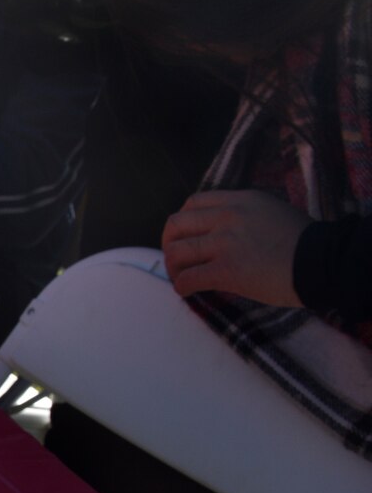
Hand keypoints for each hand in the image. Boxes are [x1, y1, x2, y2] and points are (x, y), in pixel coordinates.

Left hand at [162, 190, 307, 306]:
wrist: (323, 263)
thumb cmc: (304, 242)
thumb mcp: (272, 211)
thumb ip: (243, 215)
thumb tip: (219, 232)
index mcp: (240, 200)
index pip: (193, 202)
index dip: (182, 222)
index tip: (185, 235)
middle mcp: (228, 217)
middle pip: (176, 224)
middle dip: (169, 243)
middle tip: (177, 258)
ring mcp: (226, 243)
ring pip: (177, 252)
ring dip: (173, 267)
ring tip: (182, 277)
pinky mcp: (226, 270)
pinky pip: (188, 278)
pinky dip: (181, 287)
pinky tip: (188, 292)